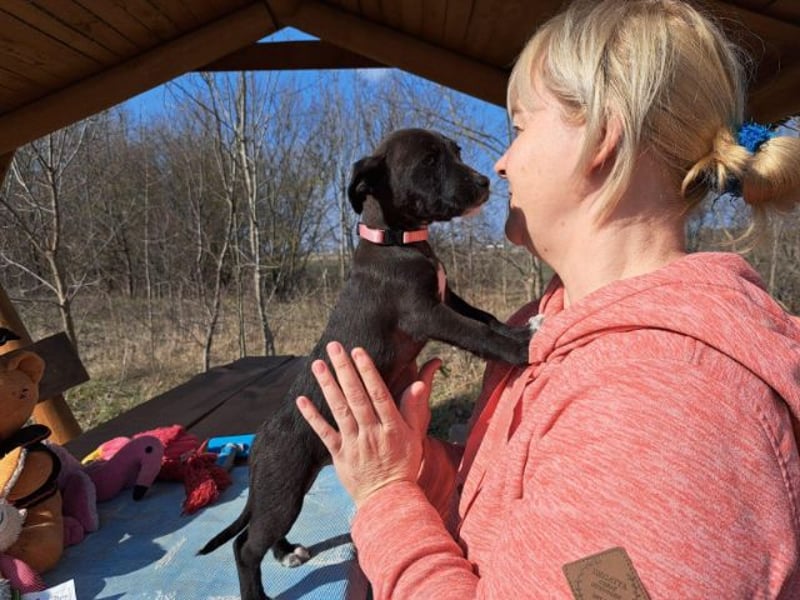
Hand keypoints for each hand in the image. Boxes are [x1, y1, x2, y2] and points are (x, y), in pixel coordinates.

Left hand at [296, 341, 440, 507]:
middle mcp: (372, 432)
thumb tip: (420, 383)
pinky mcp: (340, 455)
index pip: (378, 393)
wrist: (388, 499)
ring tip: (318, 364)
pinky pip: (324, 433)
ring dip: (328, 385)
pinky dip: (313, 416)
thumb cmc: (404, 464)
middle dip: (344, 369)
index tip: (358, 351)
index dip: (368, 371)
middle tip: (334, 347)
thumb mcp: (415, 437)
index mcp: (392, 426)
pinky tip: (303, 399)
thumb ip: (414, 409)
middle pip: (356, 396)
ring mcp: (354, 444)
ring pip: (339, 410)